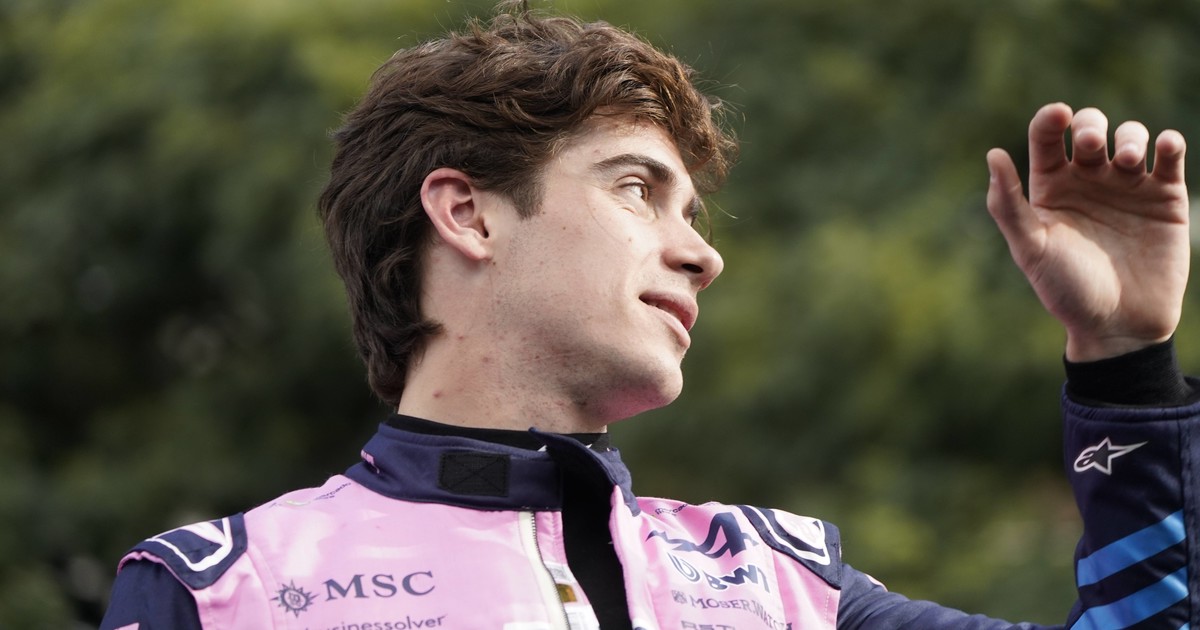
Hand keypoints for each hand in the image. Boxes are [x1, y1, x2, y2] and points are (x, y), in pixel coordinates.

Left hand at [986, 103, 1188, 361]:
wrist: (1118, 325)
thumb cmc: (1067, 290)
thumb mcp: (1031, 248)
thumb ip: (1008, 205)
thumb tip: (992, 154)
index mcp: (1051, 188)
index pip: (1047, 138)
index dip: (1050, 119)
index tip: (1057, 115)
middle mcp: (1088, 181)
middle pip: (1090, 129)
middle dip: (1090, 125)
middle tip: (1090, 144)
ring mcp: (1128, 186)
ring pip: (1130, 136)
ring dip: (1129, 136)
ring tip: (1126, 161)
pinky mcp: (1165, 198)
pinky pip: (1170, 157)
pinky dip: (1169, 144)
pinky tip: (1164, 147)